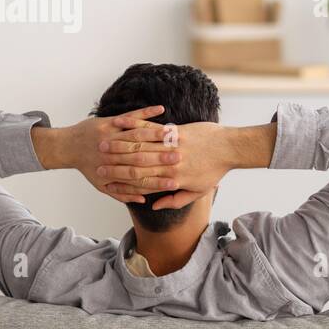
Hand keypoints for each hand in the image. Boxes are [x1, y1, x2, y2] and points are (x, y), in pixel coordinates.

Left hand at [31, 106, 167, 204]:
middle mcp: (112, 153)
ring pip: (139, 135)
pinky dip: (146, 112)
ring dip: (158, 135)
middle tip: (181, 157)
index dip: (158, 180)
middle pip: (142, 155)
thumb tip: (144, 200)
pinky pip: (132, 115)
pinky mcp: (110, 122)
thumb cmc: (88, 167)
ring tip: (176, 136)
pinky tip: (160, 109)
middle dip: (162, 157)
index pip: (140, 177)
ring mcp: (111, 135)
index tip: (175, 181)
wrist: (68, 146)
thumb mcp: (102, 185)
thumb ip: (123, 194)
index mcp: (112, 170)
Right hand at [96, 121, 246, 209]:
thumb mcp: (198, 191)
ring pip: (142, 145)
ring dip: (121, 144)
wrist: (230, 148)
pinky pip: (153, 129)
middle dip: (116, 162)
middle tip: (98, 161)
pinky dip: (136, 126)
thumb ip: (175, 200)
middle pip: (137, 163)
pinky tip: (121, 124)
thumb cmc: (214, 171)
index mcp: (174, 178)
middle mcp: (171, 162)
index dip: (122, 180)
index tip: (106, 179)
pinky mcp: (178, 131)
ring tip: (104, 143)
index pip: (142, 181)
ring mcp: (174, 145)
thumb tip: (152, 204)